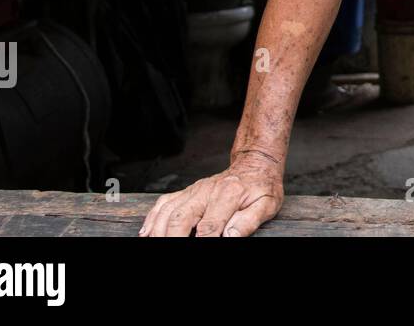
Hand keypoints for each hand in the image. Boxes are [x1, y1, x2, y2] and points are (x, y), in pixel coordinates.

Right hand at [139, 153, 283, 236]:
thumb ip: (248, 221)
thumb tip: (230, 236)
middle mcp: (206, 191)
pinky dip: (152, 218)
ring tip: (153, 243)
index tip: (200, 250)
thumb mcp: (266, 204)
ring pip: (168, 212)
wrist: (254, 164)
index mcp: (229, 195)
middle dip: (173, 239)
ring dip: (158, 232)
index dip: (204, 243)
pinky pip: (163, 204)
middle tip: (169, 250)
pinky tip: (146, 233)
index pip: (210, 226)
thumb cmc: (261, 187)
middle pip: (181, 219)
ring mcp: (193, 190)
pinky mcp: (186, 192)